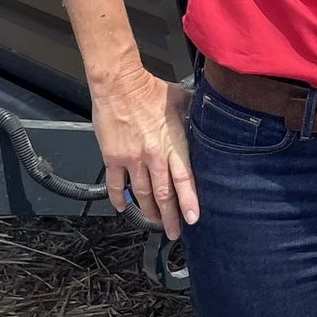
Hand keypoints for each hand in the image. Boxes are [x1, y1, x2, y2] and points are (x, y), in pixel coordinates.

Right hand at [88, 70, 196, 240]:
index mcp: (172, 144)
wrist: (118, 83)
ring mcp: (131, 159)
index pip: (184, 179)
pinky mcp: (112, 157)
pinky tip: (123, 208)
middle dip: (169, 217)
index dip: (189, 201)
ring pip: (141, 194)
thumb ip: (192, 117)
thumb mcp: (181, 101)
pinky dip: (119, 198)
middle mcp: (153, 156)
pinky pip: (115, 184)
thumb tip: (205, 121)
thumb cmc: (150, 90)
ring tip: (153, 221)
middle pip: (163, 194)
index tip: (193, 218)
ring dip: (148, 211)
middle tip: (174, 232)